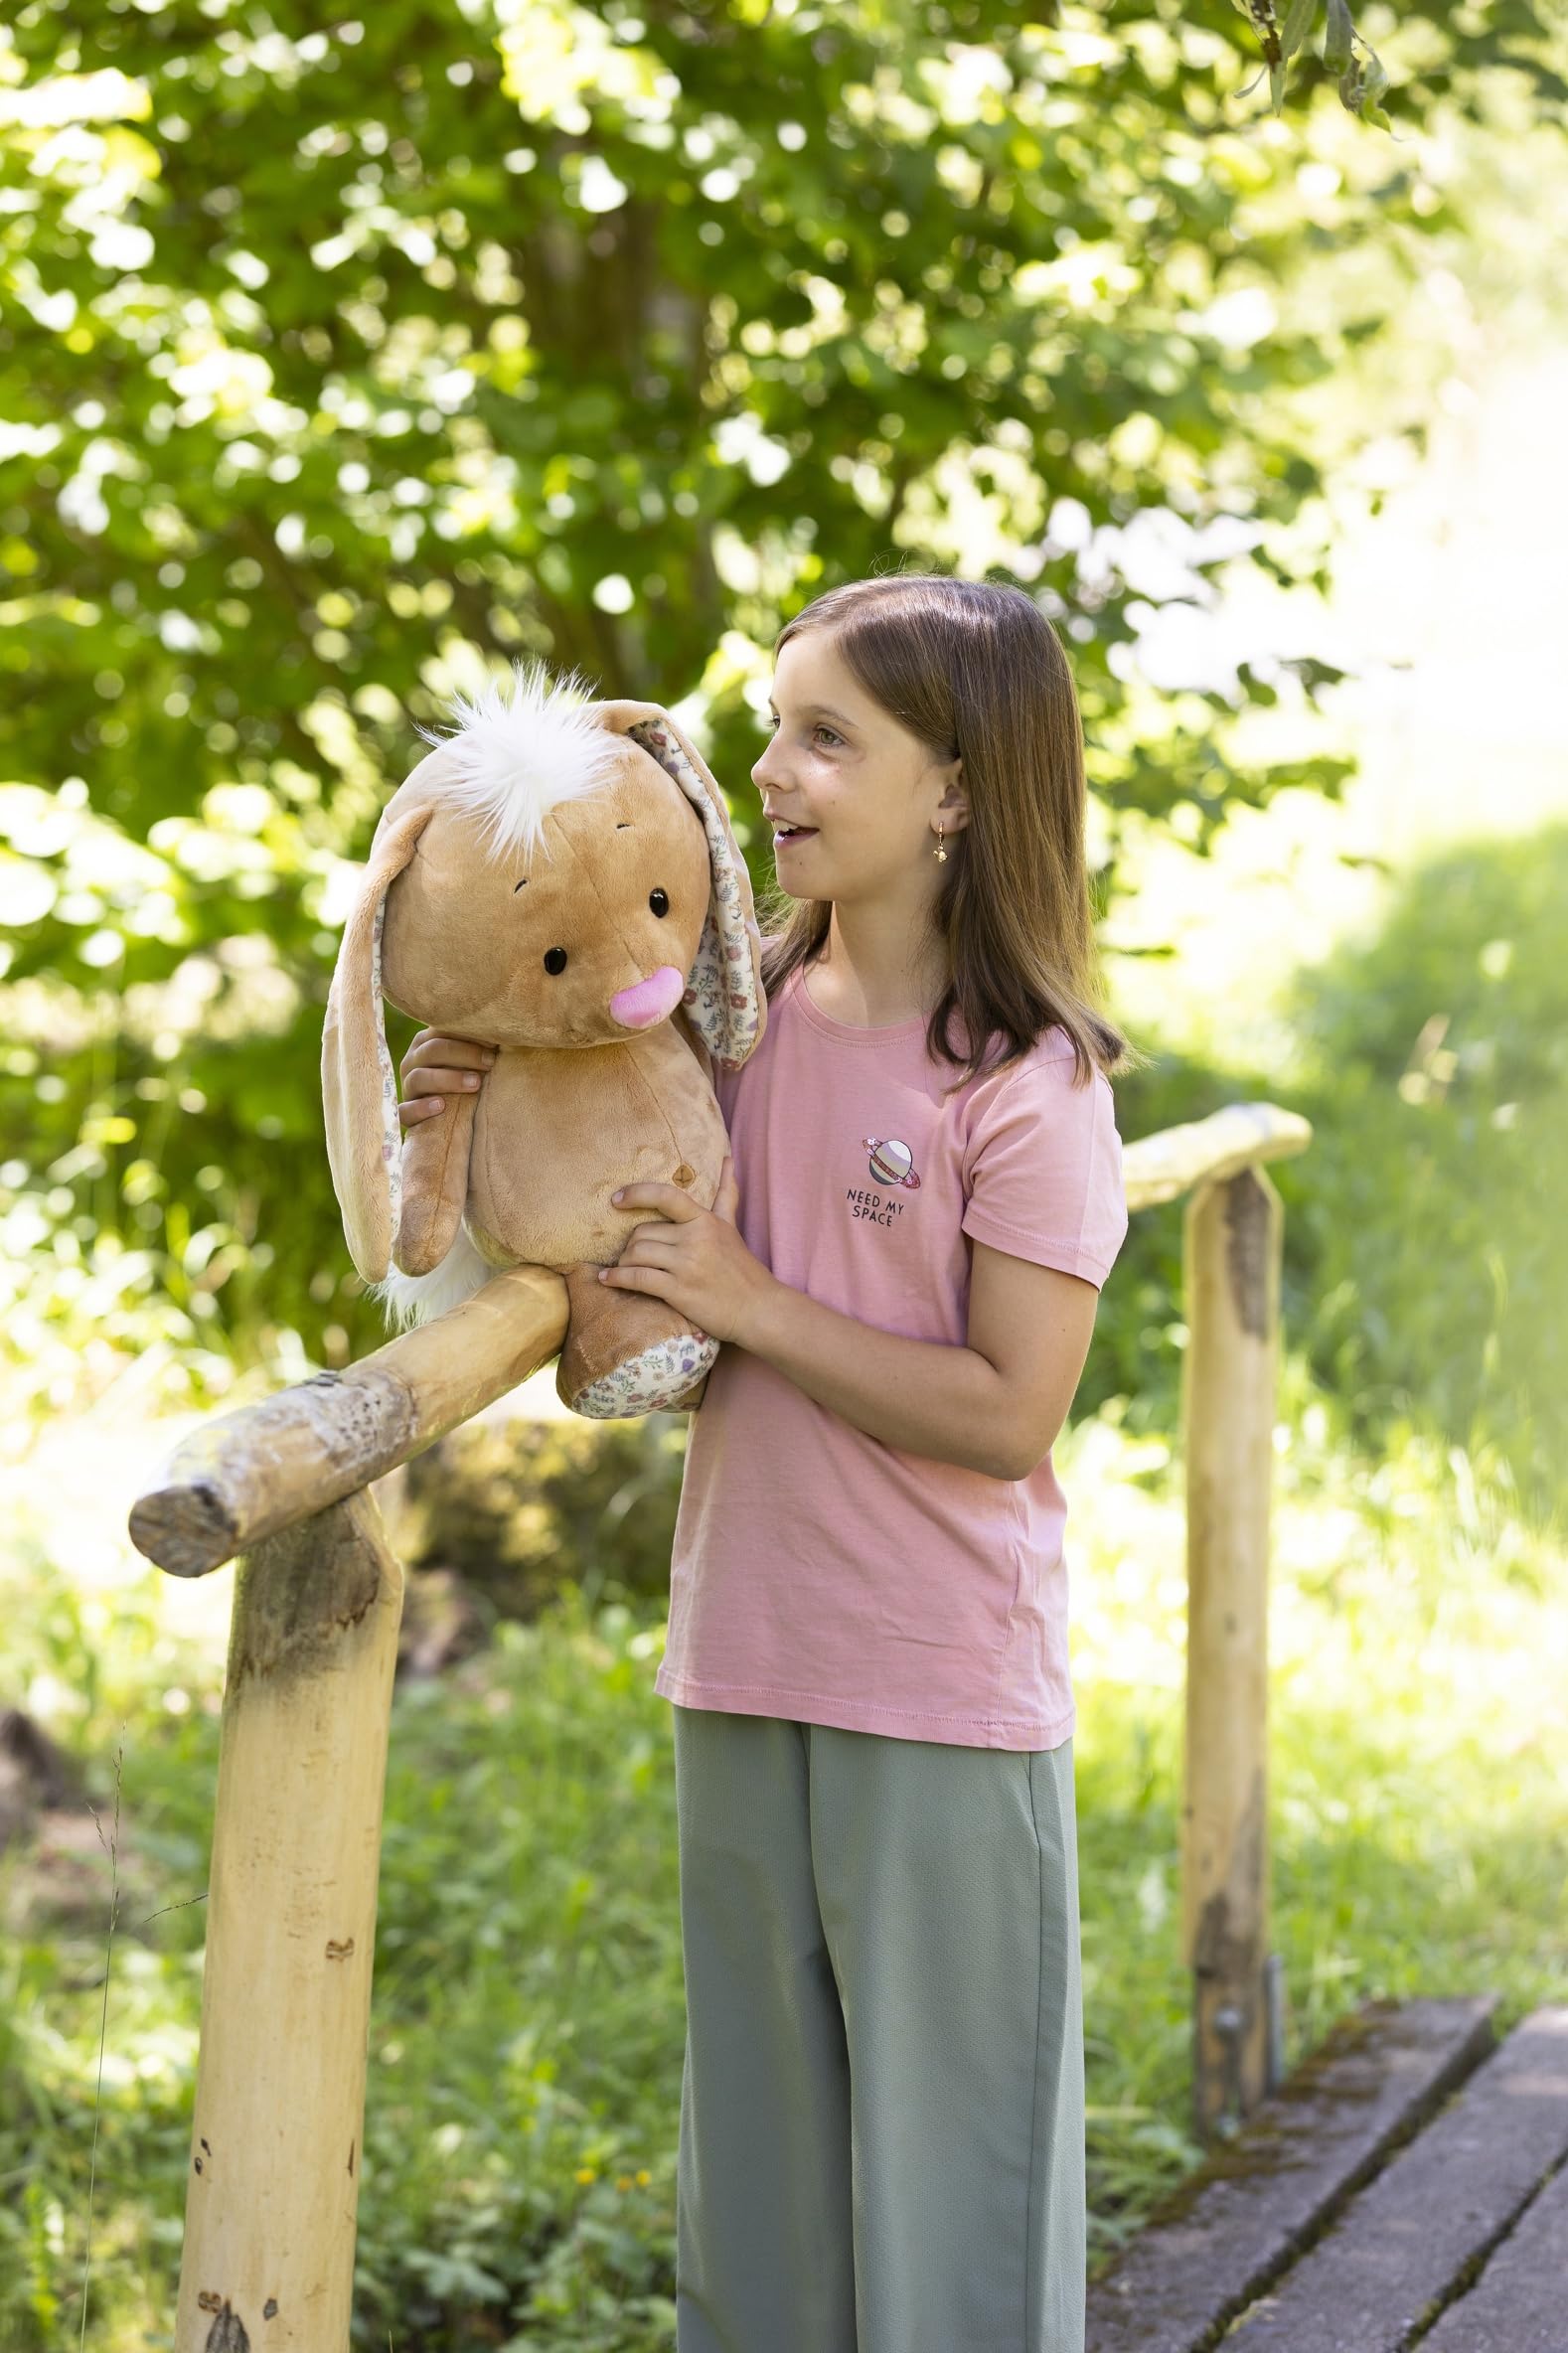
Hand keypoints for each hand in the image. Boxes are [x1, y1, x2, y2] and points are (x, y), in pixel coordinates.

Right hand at [398, 1029, 495, 1128]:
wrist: (450, 1121)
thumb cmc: (466, 1081)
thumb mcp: (469, 1062)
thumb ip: (479, 1045)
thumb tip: (503, 1030)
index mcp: (425, 1043)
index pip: (440, 1030)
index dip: (467, 1033)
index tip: (494, 1040)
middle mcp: (412, 1062)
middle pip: (432, 1050)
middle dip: (464, 1054)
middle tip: (491, 1062)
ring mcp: (407, 1088)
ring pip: (419, 1078)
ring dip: (449, 1079)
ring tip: (476, 1084)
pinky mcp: (405, 1113)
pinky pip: (406, 1110)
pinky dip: (422, 1108)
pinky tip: (441, 1106)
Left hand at [597, 1155, 775, 1348]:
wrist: (757, 1308)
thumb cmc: (742, 1267)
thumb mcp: (731, 1226)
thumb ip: (726, 1193)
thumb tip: (728, 1158)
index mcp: (704, 1220)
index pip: (666, 1196)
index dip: (637, 1194)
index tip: (616, 1199)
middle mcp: (695, 1239)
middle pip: (642, 1232)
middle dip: (631, 1245)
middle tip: (632, 1255)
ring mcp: (687, 1265)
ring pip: (637, 1253)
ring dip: (623, 1262)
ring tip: (623, 1268)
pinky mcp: (679, 1291)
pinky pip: (638, 1278)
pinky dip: (618, 1278)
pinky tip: (607, 1279)